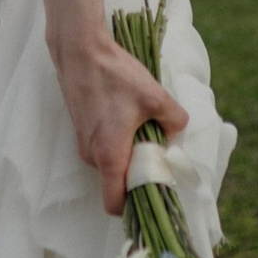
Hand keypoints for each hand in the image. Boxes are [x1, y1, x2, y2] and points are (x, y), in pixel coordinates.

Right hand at [55, 28, 188, 218]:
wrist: (80, 51)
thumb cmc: (115, 75)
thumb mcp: (154, 96)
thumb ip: (173, 119)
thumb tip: (177, 130)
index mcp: (110, 155)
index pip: (115, 203)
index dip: (134, 206)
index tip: (154, 193)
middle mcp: (92, 156)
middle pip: (117, 182)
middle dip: (137, 173)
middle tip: (157, 150)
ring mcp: (83, 142)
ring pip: (111, 163)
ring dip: (128, 154)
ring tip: (142, 127)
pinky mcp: (81, 129)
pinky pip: (103, 148)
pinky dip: (117, 142)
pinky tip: (126, 116)